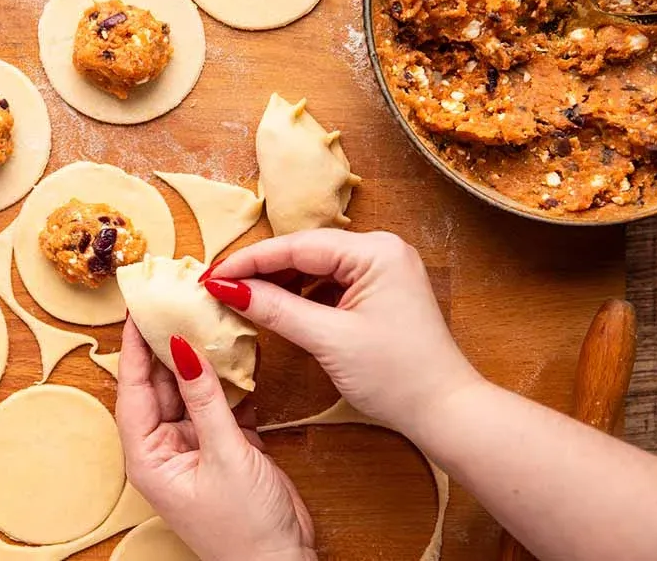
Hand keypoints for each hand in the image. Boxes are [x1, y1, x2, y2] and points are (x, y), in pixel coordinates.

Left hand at [116, 319, 316, 560]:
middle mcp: (166, 448)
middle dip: (168, 344)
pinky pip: (219, 403)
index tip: (139, 309)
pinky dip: (228, 380)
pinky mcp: (224, 446)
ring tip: (204, 315)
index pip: (133, 389)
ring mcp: (195, 446)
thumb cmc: (245, 530)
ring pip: (192, 389)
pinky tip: (236, 351)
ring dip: (200, 358)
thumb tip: (184, 350)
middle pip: (160, 384)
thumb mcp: (225, 456)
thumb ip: (205, 399)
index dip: (135, 347)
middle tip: (175, 300)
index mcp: (148, 456)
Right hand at [201, 230, 482, 430]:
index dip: (249, 261)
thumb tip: (229, 289)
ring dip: (278, 282)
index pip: (297, 246)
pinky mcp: (379, 292)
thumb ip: (276, 309)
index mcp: (376, 251)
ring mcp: (382, 270)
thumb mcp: (329, 340)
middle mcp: (381, 250)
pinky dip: (300, 295)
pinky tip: (275, 307)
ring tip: (238, 296)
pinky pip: (329, 284)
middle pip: (305, 251)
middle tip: (217, 284)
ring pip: (315, 268)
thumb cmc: (396, 376)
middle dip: (260, 269)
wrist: (445, 411)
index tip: (211, 275)